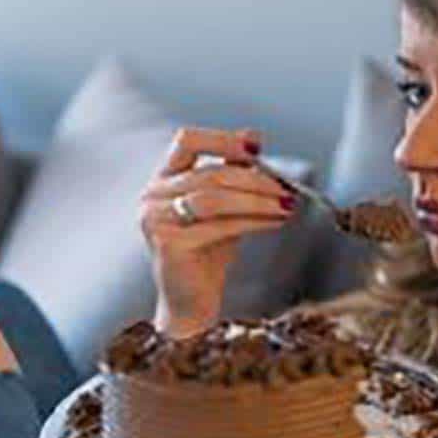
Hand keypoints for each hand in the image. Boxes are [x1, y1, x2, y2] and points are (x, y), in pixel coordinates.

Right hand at [139, 127, 296, 338]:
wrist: (191, 301)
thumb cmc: (207, 252)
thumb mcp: (223, 206)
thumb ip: (232, 173)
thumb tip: (254, 136)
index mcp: (164, 179)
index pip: (186, 140)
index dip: (222, 139)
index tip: (256, 149)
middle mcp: (153, 195)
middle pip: (210, 173)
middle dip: (255, 180)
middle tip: (285, 189)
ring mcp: (156, 219)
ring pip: (214, 197)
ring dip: (256, 200)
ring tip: (285, 205)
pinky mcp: (168, 243)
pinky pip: (218, 225)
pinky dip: (252, 221)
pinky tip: (274, 222)